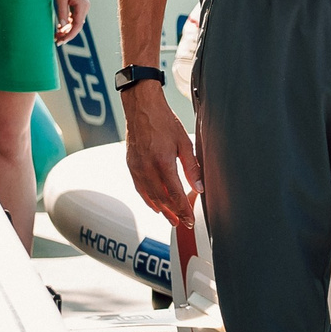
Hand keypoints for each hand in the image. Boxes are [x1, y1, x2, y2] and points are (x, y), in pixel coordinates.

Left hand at [52, 0, 89, 43]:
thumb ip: (62, 13)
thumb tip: (62, 26)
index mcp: (82, 6)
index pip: (77, 26)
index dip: (70, 35)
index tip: (61, 41)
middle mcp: (84, 7)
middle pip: (77, 25)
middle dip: (67, 34)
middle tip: (57, 41)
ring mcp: (82, 5)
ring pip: (75, 22)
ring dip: (67, 29)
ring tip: (57, 36)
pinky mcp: (78, 3)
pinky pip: (74, 16)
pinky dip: (67, 23)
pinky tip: (60, 27)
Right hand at [124, 85, 199, 228]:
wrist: (141, 107)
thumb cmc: (164, 121)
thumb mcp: (184, 142)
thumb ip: (192, 167)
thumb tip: (199, 187)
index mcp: (162, 162)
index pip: (174, 194)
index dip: (182, 210)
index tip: (189, 220)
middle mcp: (147, 168)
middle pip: (161, 199)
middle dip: (173, 213)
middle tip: (182, 223)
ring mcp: (136, 168)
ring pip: (148, 196)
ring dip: (160, 210)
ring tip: (170, 219)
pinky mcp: (131, 165)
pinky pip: (139, 188)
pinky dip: (148, 199)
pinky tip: (155, 205)